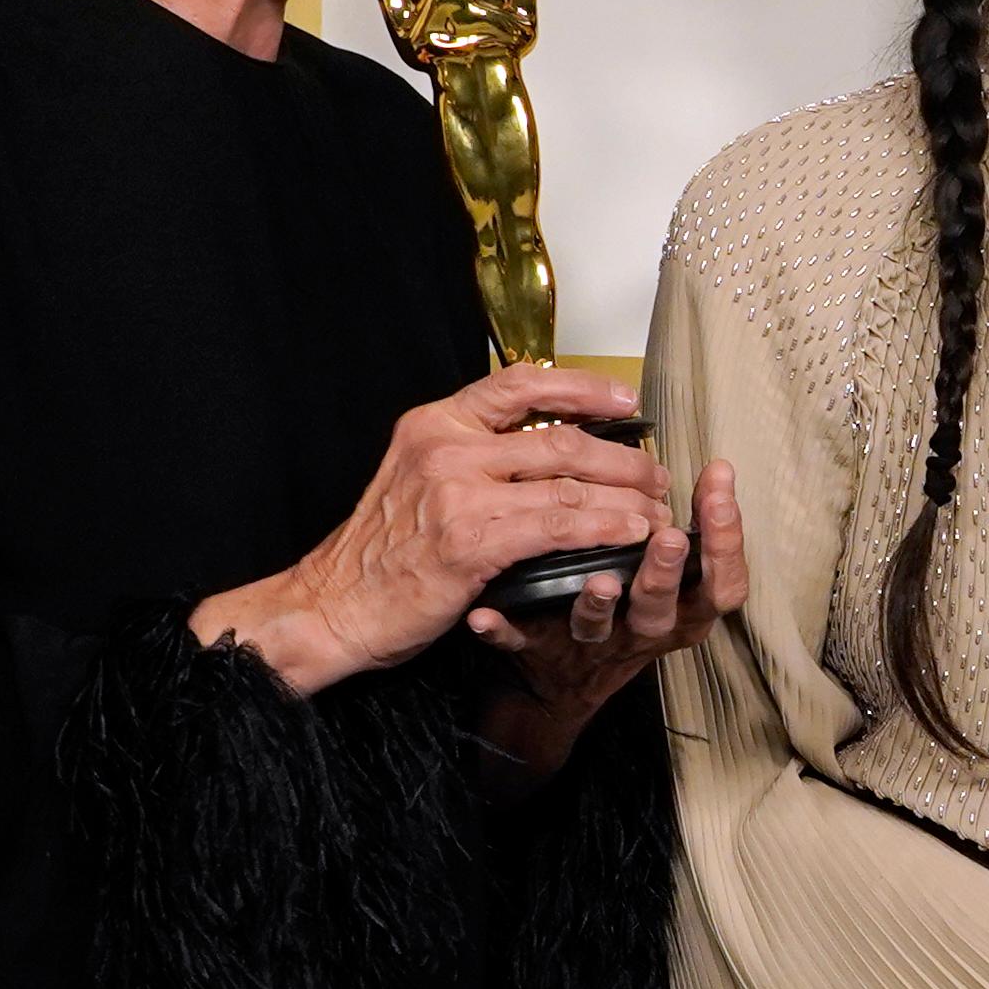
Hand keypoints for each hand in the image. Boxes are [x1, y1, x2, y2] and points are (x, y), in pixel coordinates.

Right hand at [203, 364, 663, 692]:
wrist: (333, 605)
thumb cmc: (381, 554)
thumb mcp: (417, 480)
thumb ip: (472, 457)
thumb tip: (548, 451)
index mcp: (434, 423)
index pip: (521, 383)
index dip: (582, 387)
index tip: (625, 398)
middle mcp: (446, 446)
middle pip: (560, 439)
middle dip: (622, 458)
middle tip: (653, 476)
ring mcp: (458, 492)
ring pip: (568, 484)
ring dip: (625, 499)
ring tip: (656, 511)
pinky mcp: (471, 540)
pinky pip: (558, 527)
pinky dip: (604, 530)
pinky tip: (629, 536)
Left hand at [475, 456, 743, 744]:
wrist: (565, 682)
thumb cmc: (628, 607)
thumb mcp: (668, 573)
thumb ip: (690, 527)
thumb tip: (717, 469)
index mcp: (680, 610)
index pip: (721, 585)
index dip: (726, 544)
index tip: (720, 494)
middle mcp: (640, 631)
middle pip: (663, 610)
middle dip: (666, 573)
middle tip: (667, 537)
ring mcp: (588, 644)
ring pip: (597, 629)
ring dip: (599, 605)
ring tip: (599, 581)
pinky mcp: (538, 652)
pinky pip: (520, 644)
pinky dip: (504, 632)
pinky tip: (484, 616)